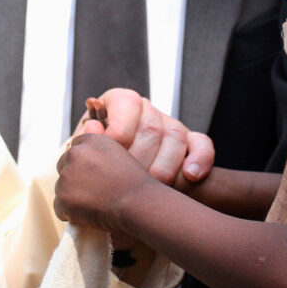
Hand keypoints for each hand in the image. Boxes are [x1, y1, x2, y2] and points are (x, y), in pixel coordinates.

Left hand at [54, 133, 152, 231]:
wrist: (137, 204)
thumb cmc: (133, 183)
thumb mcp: (120, 152)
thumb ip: (101, 139)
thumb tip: (88, 123)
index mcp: (90, 141)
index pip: (76, 149)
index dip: (85, 165)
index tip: (95, 175)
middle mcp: (75, 154)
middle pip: (64, 166)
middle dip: (75, 178)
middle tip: (94, 191)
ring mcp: (67, 176)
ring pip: (62, 188)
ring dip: (74, 197)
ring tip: (95, 203)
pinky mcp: (63, 198)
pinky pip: (60, 208)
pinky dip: (71, 214)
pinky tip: (88, 214)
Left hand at [78, 88, 214, 185]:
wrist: (108, 184)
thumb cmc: (93, 166)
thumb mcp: (85, 150)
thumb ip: (87, 139)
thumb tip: (92, 128)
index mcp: (118, 102)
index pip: (126, 103)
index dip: (118, 131)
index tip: (109, 157)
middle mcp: (146, 110)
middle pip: (150, 127)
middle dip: (140, 158)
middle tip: (128, 183)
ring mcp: (169, 125)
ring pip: (175, 136)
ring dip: (165, 165)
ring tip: (155, 185)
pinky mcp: (189, 143)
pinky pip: (202, 144)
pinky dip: (200, 159)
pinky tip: (191, 176)